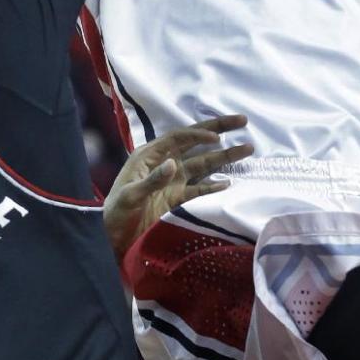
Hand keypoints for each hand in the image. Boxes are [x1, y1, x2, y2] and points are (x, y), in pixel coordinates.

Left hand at [103, 115, 253, 260]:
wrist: (112, 239)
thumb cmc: (115, 213)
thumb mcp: (130, 196)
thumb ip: (152, 180)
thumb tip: (173, 163)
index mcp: (149, 156)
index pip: (178, 138)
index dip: (198, 135)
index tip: (217, 137)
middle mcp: (164, 164)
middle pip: (195, 143)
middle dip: (218, 131)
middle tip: (243, 120)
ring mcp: (173, 182)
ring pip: (203, 165)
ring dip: (224, 158)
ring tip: (248, 149)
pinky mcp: (177, 200)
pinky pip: (200, 190)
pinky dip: (214, 187)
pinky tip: (229, 183)